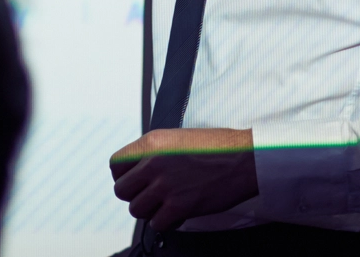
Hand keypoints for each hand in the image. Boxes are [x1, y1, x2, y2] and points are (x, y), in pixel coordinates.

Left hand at [109, 128, 257, 231]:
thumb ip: (154, 152)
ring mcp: (166, 186)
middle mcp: (153, 164)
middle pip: (121, 190)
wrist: (244, 159)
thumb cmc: (217, 146)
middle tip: (148, 195)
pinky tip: (176, 214)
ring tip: (163, 204)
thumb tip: (139, 169)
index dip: (122, 175)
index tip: (133, 180)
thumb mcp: (177, 137)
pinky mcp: (179, 206)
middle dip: (133, 195)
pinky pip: (156, 223)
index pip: (116, 164)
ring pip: (136, 209)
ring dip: (148, 210)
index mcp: (151, 143)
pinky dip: (164, 222)